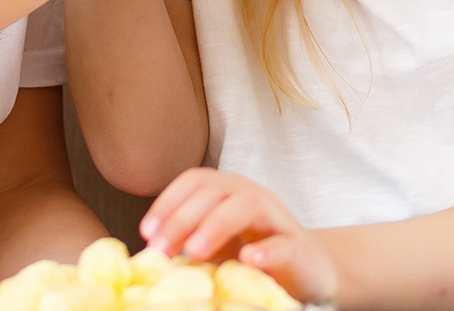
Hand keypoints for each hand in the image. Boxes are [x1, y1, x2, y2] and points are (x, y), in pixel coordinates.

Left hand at [141, 168, 337, 304]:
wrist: (307, 272)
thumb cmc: (253, 256)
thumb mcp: (214, 246)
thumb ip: (187, 241)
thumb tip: (145, 253)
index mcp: (228, 191)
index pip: (194, 181)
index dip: (167, 202)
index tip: (146, 233)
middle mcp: (252, 195)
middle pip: (214, 192)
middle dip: (181, 219)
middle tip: (160, 251)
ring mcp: (277, 219)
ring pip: (247, 205)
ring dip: (216, 226)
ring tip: (194, 251)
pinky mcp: (298, 247)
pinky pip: (282, 243)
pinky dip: (264, 250)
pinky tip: (247, 259)